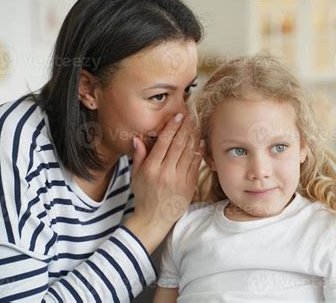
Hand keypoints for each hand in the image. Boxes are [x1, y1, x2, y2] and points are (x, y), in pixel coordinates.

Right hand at [123, 113, 202, 252]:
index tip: (178, 116)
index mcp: (151, 168)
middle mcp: (166, 172)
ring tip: (196, 124)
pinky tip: (199, 142)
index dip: (172, 128)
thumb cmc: (144, 196)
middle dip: (185, 128)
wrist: (154, 219)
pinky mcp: (189, 186)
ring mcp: (179, 180)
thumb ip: (139, 156)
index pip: (163, 143)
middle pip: (178, 145)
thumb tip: (137, 138)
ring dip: (193, 137)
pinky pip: (195, 165)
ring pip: (188, 153)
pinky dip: (198, 152)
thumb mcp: (136, 176)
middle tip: (190, 116)